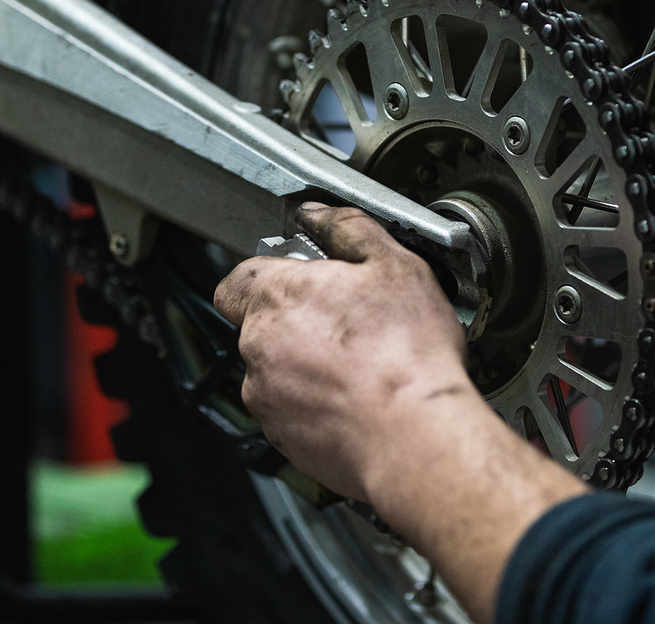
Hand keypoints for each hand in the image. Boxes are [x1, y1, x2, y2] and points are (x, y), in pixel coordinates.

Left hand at [216, 203, 588, 623]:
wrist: (416, 438)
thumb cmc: (407, 355)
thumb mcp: (394, 265)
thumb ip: (348, 228)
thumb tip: (322, 214)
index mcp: (277, 296)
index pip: (237, 278)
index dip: (267, 276)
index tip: (300, 279)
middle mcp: (259, 347)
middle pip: (260, 325)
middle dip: (296, 322)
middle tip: (347, 323)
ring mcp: (267, 398)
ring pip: (275, 372)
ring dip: (305, 366)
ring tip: (360, 367)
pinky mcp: (283, 439)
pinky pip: (291, 413)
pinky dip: (316, 406)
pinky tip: (358, 400)